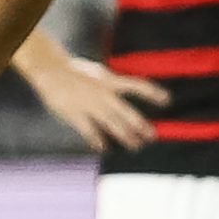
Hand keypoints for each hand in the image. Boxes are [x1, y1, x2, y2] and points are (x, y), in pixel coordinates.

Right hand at [27, 56, 168, 151]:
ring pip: (112, 124)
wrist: (51, 71)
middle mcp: (103, 94)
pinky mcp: (76, 114)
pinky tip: (103, 148)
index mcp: (109, 81)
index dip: (152, 92)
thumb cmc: (73, 70)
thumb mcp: (97, 73)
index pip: (137, 85)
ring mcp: (90, 106)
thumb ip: (110, 83)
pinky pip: (90, 131)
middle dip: (140, 125)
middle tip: (151, 136)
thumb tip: (123, 88)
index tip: (167, 100)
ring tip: (135, 145)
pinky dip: (97, 140)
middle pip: (126, 113)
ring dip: (125, 136)